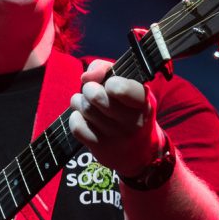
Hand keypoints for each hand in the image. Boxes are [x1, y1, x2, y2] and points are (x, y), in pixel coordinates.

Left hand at [67, 59, 164, 177]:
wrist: (139, 150)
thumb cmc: (128, 108)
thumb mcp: (127, 85)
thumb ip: (105, 69)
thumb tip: (86, 76)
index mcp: (143, 101)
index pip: (119, 88)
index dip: (108, 82)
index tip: (109, 84)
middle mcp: (133, 121)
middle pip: (95, 96)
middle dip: (88, 89)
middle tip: (92, 91)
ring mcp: (117, 137)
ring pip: (85, 109)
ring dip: (79, 101)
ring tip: (85, 103)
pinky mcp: (102, 149)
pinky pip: (77, 127)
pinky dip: (75, 118)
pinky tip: (83, 118)